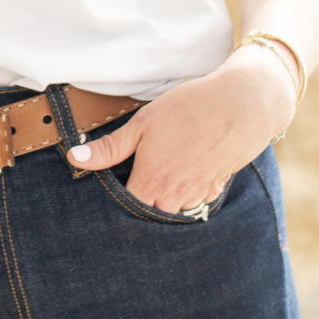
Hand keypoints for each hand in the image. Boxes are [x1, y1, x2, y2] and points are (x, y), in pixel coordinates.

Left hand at [68, 45, 296, 211]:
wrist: (244, 103)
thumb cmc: (190, 108)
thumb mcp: (143, 122)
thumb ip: (109, 147)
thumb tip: (74, 159)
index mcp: (152, 181)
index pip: (127, 209)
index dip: (118, 202)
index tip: (112, 189)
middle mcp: (176, 195)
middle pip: (150, 214)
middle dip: (140, 206)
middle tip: (134, 183)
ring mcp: (199, 194)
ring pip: (174, 212)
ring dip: (163, 202)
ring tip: (158, 180)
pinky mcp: (216, 188)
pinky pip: (196, 204)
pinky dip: (186, 196)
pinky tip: (183, 174)